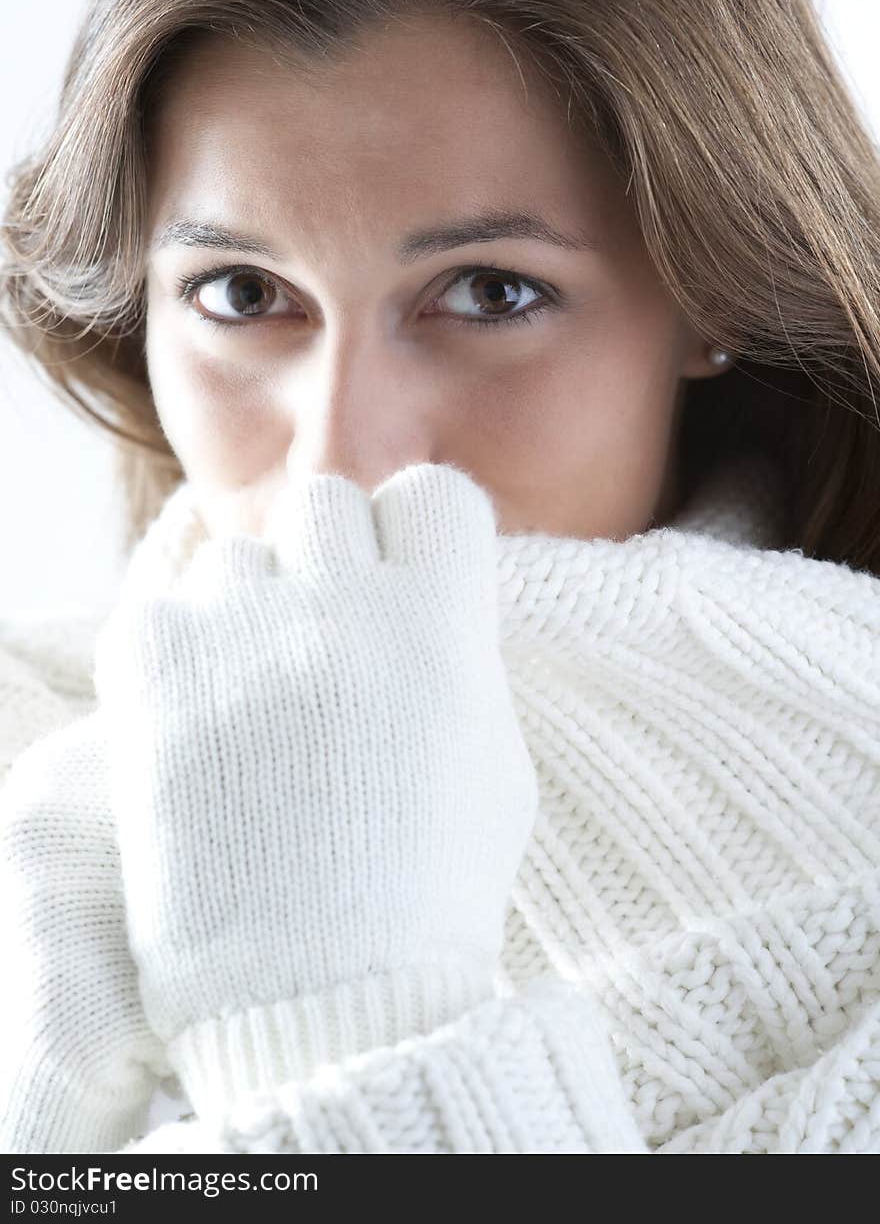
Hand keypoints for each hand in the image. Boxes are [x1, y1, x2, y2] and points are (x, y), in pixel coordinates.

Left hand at [92, 462, 538, 1115]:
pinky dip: (184, 652)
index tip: (408, 580)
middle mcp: (340, 603)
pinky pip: (166, 606)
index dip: (421, 540)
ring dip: (254, 608)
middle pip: (329, 503)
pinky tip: (203, 722)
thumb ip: (462, 663)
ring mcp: (241, 630)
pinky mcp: (155, 666)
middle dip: (333, 560)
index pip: (434, 496)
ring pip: (241, 554)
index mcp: (439, 622)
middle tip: (327, 636)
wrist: (320, 990)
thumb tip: (427, 612)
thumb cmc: (429, 890)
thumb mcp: (493, 767)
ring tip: (257, 698)